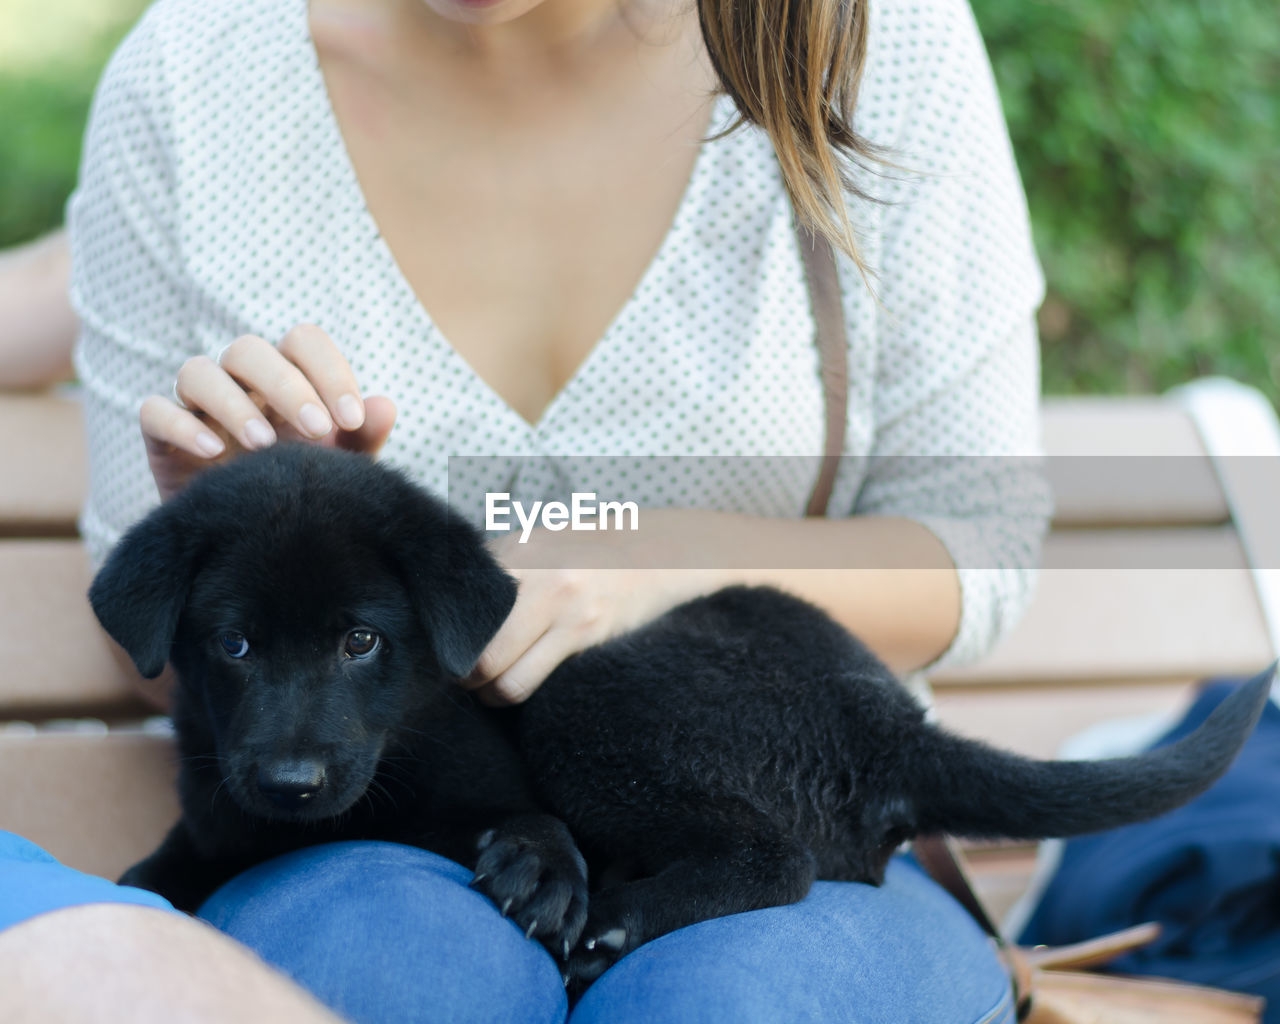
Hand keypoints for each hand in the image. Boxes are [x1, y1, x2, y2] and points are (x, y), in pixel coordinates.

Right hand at [139, 324, 395, 500]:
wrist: (251, 548)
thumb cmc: (298, 495)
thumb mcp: (336, 470)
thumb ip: (361, 440)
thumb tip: (385, 405)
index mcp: (286, 380)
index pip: (303, 342)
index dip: (328, 370)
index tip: (351, 418)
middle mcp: (239, 384)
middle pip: (248, 349)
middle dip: (286, 386)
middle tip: (318, 430)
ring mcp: (196, 407)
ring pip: (198, 372)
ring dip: (233, 404)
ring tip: (263, 445)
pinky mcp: (161, 438)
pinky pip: (155, 413)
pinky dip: (181, 426)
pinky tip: (212, 453)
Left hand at [464, 509, 728, 704]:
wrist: (658, 549)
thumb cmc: (593, 550)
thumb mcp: (543, 541)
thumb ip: (502, 565)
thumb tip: (451, 601)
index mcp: (519, 548)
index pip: (460, 598)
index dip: (443, 630)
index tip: (440, 644)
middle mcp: (536, 574)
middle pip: (474, 642)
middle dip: (459, 670)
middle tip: (458, 674)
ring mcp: (562, 605)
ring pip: (500, 672)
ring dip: (485, 689)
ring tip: (483, 687)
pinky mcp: (584, 631)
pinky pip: (530, 678)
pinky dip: (510, 691)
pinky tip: (510, 685)